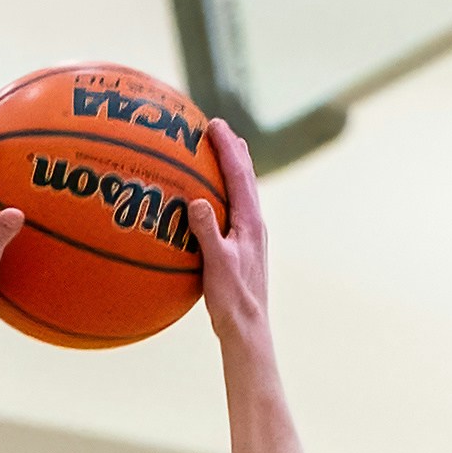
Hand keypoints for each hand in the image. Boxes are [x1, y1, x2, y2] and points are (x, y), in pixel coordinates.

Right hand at [189, 116, 269, 347]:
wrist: (249, 328)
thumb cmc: (232, 299)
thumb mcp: (216, 265)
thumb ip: (207, 232)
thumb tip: (196, 201)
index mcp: (250, 222)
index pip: (239, 174)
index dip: (227, 147)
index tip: (214, 124)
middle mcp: (255, 224)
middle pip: (246, 177)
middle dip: (233, 150)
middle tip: (219, 128)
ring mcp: (252, 235)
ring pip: (244, 192)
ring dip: (233, 169)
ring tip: (222, 152)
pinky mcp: (244, 247)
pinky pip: (234, 210)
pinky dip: (225, 193)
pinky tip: (212, 200)